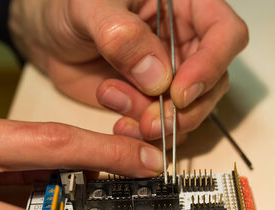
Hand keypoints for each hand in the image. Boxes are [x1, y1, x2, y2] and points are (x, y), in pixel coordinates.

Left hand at [9, 0, 247, 144]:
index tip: (180, 92)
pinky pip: (164, 126)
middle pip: (214, 82)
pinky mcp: (152, 101)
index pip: (225, 34)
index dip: (212, 65)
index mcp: (184, 5)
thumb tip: (156, 75)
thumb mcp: (88, 7)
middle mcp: (185, 42)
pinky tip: (120, 122)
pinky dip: (144, 133)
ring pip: (191, 110)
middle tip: (151, 119)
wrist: (49, 36)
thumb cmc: (68, 6)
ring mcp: (171, 75)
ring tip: (117, 104)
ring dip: (159, 123)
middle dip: (184, 110)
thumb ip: (121, 34)